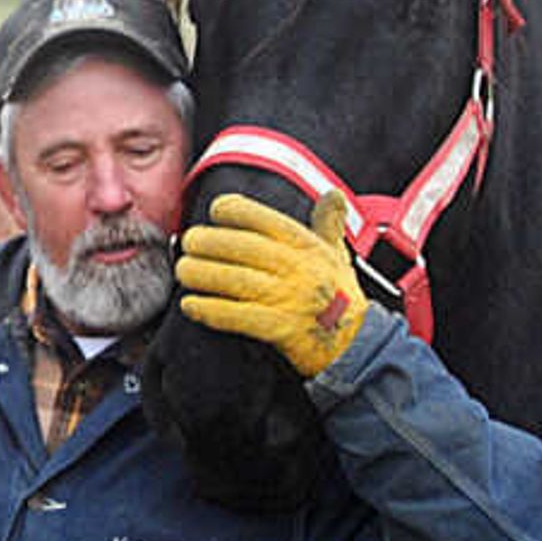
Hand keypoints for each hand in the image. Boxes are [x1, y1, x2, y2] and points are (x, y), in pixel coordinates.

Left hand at [176, 190, 371, 376]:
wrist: (358, 346)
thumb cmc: (339, 296)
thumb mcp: (337, 255)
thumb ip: (328, 224)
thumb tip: (334, 194)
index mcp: (308, 247)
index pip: (266, 220)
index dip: (236, 211)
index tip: (216, 211)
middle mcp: (298, 270)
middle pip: (244, 248)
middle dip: (209, 242)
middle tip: (188, 242)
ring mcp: (289, 300)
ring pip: (236, 280)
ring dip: (202, 274)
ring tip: (183, 271)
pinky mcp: (281, 330)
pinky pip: (239, 317)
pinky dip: (211, 310)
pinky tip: (191, 306)